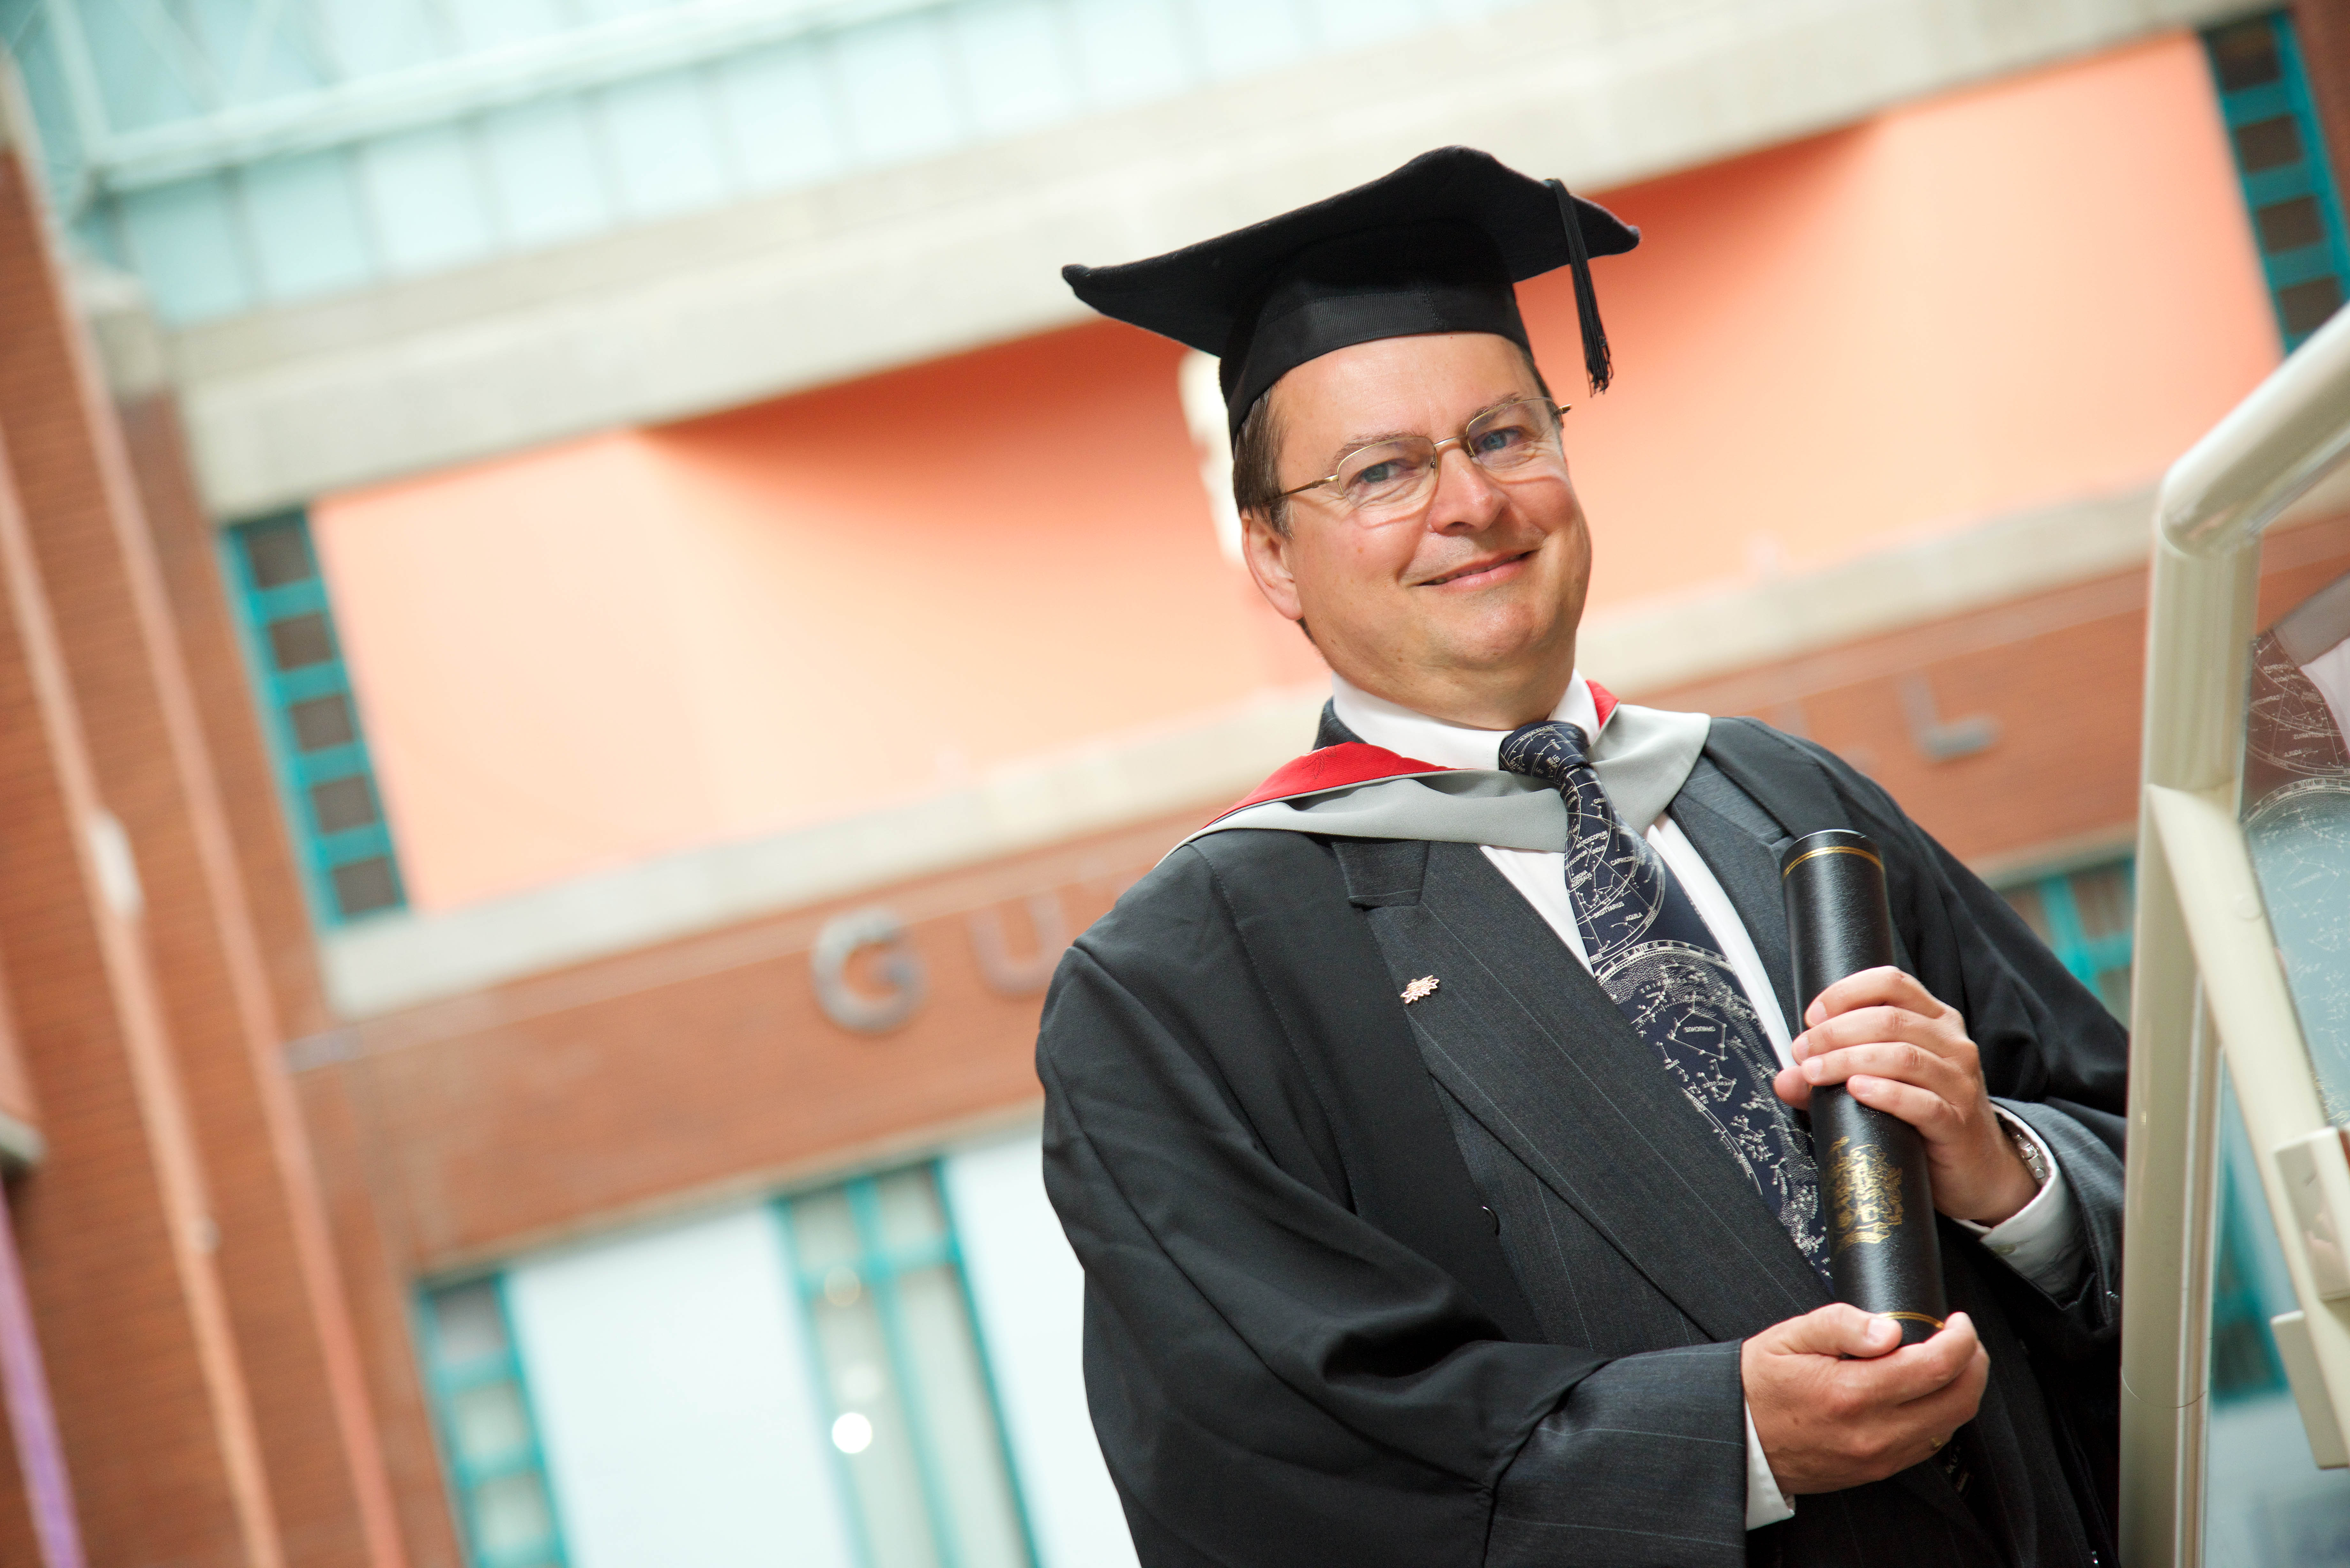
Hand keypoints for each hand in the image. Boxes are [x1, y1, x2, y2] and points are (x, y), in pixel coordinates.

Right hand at [1743, 1305, 1987, 1494]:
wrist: (1740, 1438)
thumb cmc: (1761, 1384)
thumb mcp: (1790, 1337)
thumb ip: (1842, 1325)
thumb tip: (1890, 1329)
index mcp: (1851, 1393)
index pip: (1935, 1367)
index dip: (1961, 1339)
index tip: (1957, 1320)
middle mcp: (1873, 1432)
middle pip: (1958, 1401)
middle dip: (1974, 1363)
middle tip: (1962, 1338)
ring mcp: (1879, 1457)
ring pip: (1950, 1425)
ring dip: (1960, 1390)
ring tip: (1945, 1360)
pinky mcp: (1878, 1470)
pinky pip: (1929, 1443)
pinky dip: (1940, 1414)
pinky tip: (1924, 1392)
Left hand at [1774, 966, 2038, 1225]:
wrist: (1978, 1168)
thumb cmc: (1926, 1115)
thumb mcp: (1883, 1082)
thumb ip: (1833, 1074)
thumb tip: (1785, 1079)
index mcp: (1935, 1021)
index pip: (1891, 983)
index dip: (1846, 993)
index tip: (1813, 1016)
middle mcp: (1952, 1044)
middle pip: (1889, 1020)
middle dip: (1836, 1032)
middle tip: (1804, 1052)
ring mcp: (1959, 1083)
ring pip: (1902, 1056)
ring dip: (1849, 1060)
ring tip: (1816, 1072)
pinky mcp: (1957, 1122)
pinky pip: (1921, 1102)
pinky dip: (1885, 1093)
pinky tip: (1857, 1091)